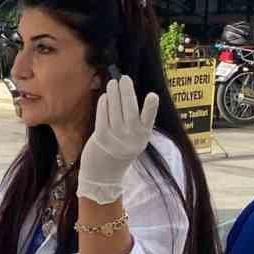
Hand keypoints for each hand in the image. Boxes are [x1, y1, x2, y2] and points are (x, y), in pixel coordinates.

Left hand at [78, 76, 158, 203]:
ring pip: (115, 112)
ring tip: (113, 83)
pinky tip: (104, 97)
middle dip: (127, 93)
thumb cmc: (117, 152)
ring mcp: (116, 140)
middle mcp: (131, 139)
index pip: (148, 121)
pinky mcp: (101, 139)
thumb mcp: (132, 140)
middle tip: (124, 79)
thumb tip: (125, 96)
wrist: (103, 175)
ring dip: (114, 95)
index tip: (152, 95)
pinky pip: (103, 118)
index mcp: (142, 138)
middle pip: (130, 112)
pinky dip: (104, 106)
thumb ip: (133, 124)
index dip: (151, 108)